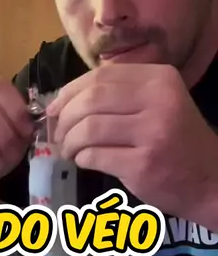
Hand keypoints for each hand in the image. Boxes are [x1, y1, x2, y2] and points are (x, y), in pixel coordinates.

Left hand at [48, 64, 217, 221]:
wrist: (209, 179)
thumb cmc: (175, 140)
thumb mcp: (156, 104)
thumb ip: (118, 95)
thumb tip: (61, 101)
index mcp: (159, 79)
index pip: (100, 77)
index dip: (68, 92)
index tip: (54, 109)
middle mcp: (158, 100)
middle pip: (90, 101)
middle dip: (64, 119)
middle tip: (58, 135)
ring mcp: (152, 132)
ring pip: (88, 129)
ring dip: (69, 142)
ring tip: (69, 151)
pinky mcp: (143, 164)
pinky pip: (95, 156)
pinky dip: (81, 159)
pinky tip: (84, 161)